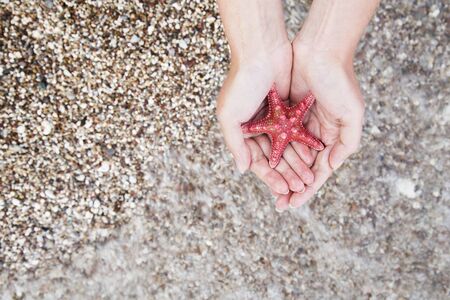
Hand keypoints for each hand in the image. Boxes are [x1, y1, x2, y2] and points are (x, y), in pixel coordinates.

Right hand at [217, 44, 314, 194]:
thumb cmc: (241, 83)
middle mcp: (258, 128)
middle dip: (285, 175)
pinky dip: (303, 147)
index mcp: (242, 131)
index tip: (282, 191)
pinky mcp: (289, 111)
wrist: (261, 52)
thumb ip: (235, 144)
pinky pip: (297, 134)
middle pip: (274, 158)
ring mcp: (274, 120)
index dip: (269, 178)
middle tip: (298, 189)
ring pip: (287, 148)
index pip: (257, 161)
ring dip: (296, 164)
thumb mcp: (230, 115)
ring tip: (308, 179)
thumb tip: (242, 170)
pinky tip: (312, 158)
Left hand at [277, 41, 364, 208]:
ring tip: (272, 191)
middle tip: (280, 204)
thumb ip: (347, 142)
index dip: (308, 189)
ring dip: (282, 174)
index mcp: (334, 136)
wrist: (319, 50)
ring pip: (289, 155)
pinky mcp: (286, 113)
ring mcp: (300, 124)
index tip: (294, 204)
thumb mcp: (352, 113)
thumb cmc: (339, 80)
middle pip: (302, 167)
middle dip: (292, 186)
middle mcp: (317, 133)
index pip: (319, 171)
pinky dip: (274, 152)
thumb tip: (330, 168)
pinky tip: (265, 166)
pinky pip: (278, 137)